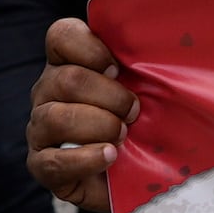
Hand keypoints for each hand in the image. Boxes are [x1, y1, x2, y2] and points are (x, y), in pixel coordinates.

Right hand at [25, 15, 139, 212]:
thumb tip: (173, 44)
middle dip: (112, 97)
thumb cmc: (144, 123)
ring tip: (124, 137)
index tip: (119, 68)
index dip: (90, 48)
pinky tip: (111, 156)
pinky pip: (54, 161)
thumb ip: (149, 65)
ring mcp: (40, 129)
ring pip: (57, 118)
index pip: (61, 36)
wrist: (137, 176)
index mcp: (69, 64)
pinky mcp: (42, 166)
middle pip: (67, 79)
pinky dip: (88, 158)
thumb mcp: (151, 89)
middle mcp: (48, 92)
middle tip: (135, 112)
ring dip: (101, 126)